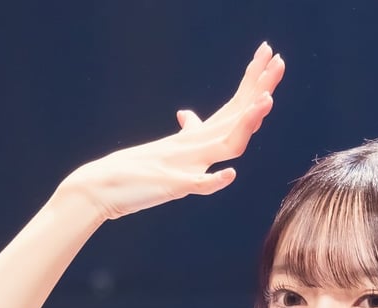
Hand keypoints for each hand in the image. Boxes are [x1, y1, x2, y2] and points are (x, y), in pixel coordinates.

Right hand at [58, 43, 285, 220]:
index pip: (234, 106)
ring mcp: (184, 164)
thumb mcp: (169, 150)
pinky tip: (229, 174)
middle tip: (277, 59)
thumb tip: (188, 115)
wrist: (100, 186)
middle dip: (258, 88)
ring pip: (223, 144)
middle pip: (235, 115)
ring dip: (244, 124)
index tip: (270, 51)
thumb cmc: (136, 169)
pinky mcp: (172, 186)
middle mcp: (193, 145)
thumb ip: (186, 134)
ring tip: (265, 102)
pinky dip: (213, 180)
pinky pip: (196, 184)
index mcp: (196, 137)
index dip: (254, 82)